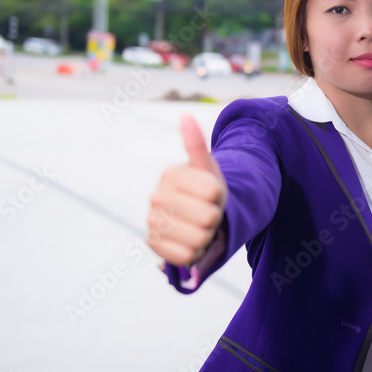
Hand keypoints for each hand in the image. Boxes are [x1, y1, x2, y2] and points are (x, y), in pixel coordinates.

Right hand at [147, 114, 227, 266]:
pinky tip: (188, 241)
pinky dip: (194, 253)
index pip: (214, 192)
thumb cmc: (204, 190)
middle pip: (208, 217)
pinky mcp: (152, 244)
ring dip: (205, 236)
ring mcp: (151, 221)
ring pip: (199, 238)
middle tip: (205, 212)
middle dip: (213, 218)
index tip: (211, 194)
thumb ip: (196, 144)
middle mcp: (155, 197)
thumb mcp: (207, 168)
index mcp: (171, 174)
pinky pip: (185, 256)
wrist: (194, 216)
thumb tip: (186, 115)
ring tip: (197, 227)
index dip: (220, 196)